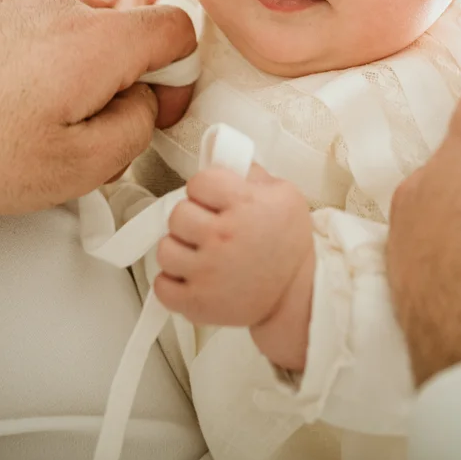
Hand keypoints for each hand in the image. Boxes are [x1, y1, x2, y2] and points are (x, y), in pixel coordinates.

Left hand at [0, 0, 197, 238]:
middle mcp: (59, 9)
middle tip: (85, 137)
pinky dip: (26, 71)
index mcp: (96, 40)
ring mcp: (14, 6)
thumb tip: (142, 106)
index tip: (155, 108)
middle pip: (120, 36)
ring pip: (71, 39)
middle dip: (117, 84)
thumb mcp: (79, 168)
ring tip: (27, 130)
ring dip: (68, 80)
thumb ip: (136, 130)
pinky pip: (27, 39)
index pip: (176, 27)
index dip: (178, 74)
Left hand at [152, 165, 315, 368]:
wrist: (299, 294)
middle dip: (191, 219)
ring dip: (180, 250)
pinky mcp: (198, 303)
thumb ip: (250, 173)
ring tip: (200, 254)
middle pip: (177, 214)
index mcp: (244, 204)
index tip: (215, 200)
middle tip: (208, 228)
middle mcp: (222, 237)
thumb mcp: (285, 195)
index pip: (198, 182)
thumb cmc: (289, 243)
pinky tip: (191, 277)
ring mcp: (207, 273)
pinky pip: (161, 286)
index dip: (205, 189)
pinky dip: (172, 283)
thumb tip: (220, 156)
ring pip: (165, 250)